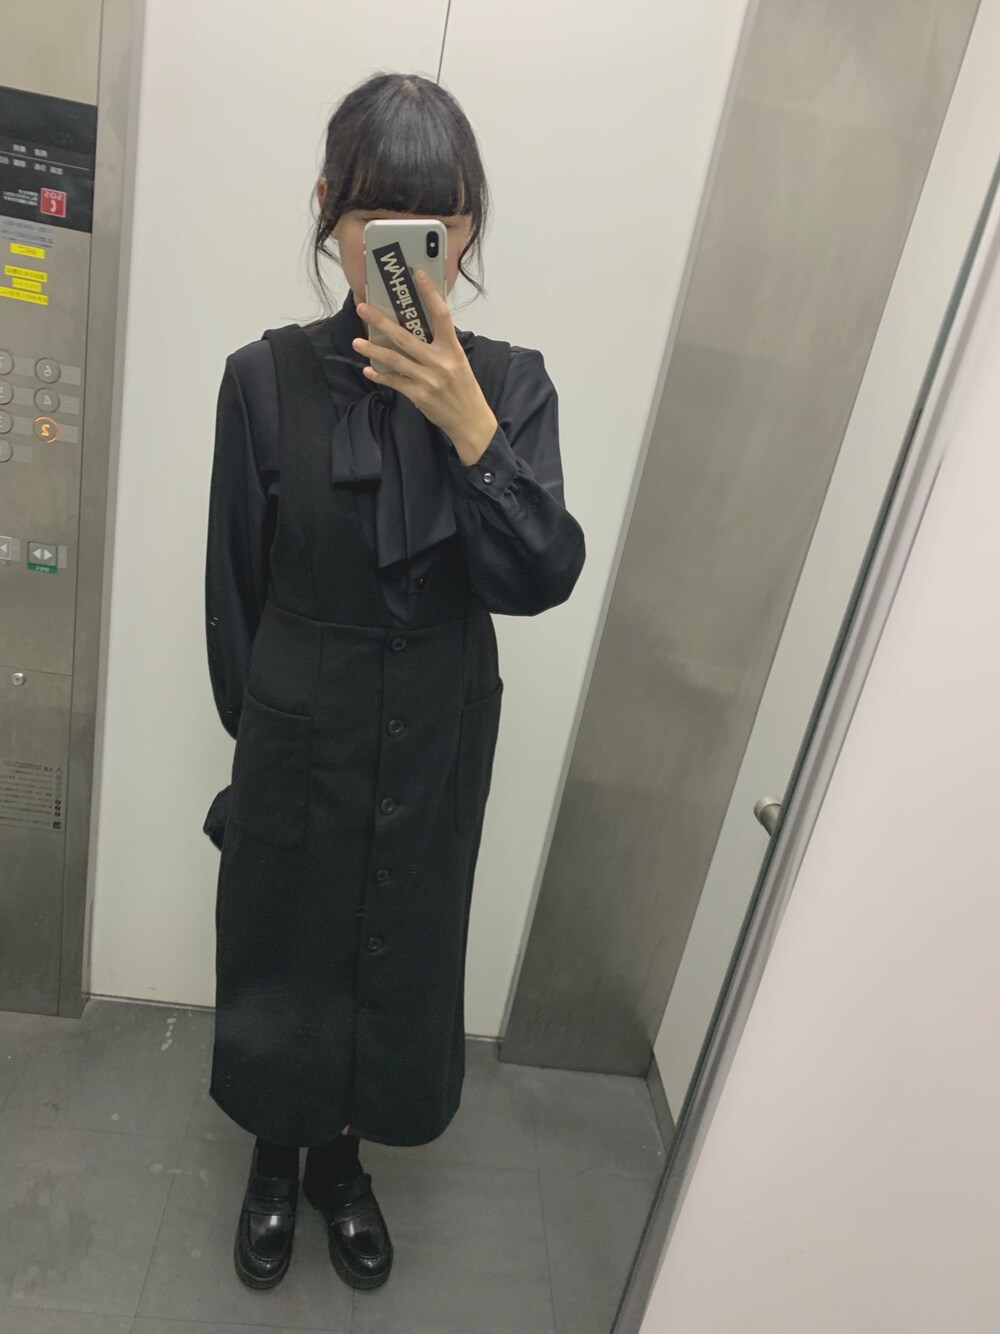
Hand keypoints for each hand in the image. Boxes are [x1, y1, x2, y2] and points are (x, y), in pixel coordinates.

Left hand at [353, 269, 497, 464]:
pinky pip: (395, 382)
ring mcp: (428, 380)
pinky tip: (368, 369)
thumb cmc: (465, 389)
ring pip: (394, 360)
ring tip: (357, 342)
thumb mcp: (459, 362)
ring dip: (373, 350)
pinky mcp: (419, 396)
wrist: (471, 421)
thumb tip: (419, 328)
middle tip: (363, 308)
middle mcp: (440, 362)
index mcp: (452, 349)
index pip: (441, 315)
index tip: (417, 273)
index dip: (429, 292)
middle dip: (381, 322)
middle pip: (405, 337)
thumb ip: (440, 346)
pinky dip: (380, 376)